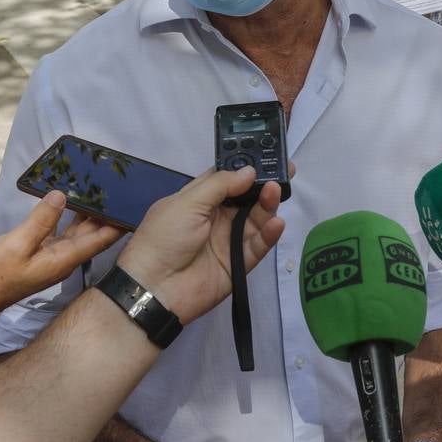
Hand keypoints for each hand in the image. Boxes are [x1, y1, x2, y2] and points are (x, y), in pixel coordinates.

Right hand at [0, 191, 121, 315]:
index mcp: (65, 258)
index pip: (100, 240)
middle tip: (119, 189)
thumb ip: (40, 220)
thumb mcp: (17, 244)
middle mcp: (66, 256)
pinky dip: (69, 214)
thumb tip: (61, 195)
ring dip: (89, 211)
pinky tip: (71, 199)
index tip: (132, 208)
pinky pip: (63, 229)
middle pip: (93, 233)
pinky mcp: (44, 249)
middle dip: (107, 213)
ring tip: (100, 188)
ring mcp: (55, 253)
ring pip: (79, 229)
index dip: (117, 225)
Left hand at [116, 166, 285, 321]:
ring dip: (267, 205)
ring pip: (256, 220)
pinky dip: (269, 235)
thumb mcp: (187, 203)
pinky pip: (258, 247)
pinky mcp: (238, 264)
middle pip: (246, 198)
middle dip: (264, 185)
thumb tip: (249, 171)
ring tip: (276, 191)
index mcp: (198, 200)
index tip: (267, 154)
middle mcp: (216, 218)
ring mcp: (228, 241)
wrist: (154, 288)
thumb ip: (220, 185)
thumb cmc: (164, 238)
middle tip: (286, 170)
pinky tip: (277, 223)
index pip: (227, 179)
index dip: (245, 167)